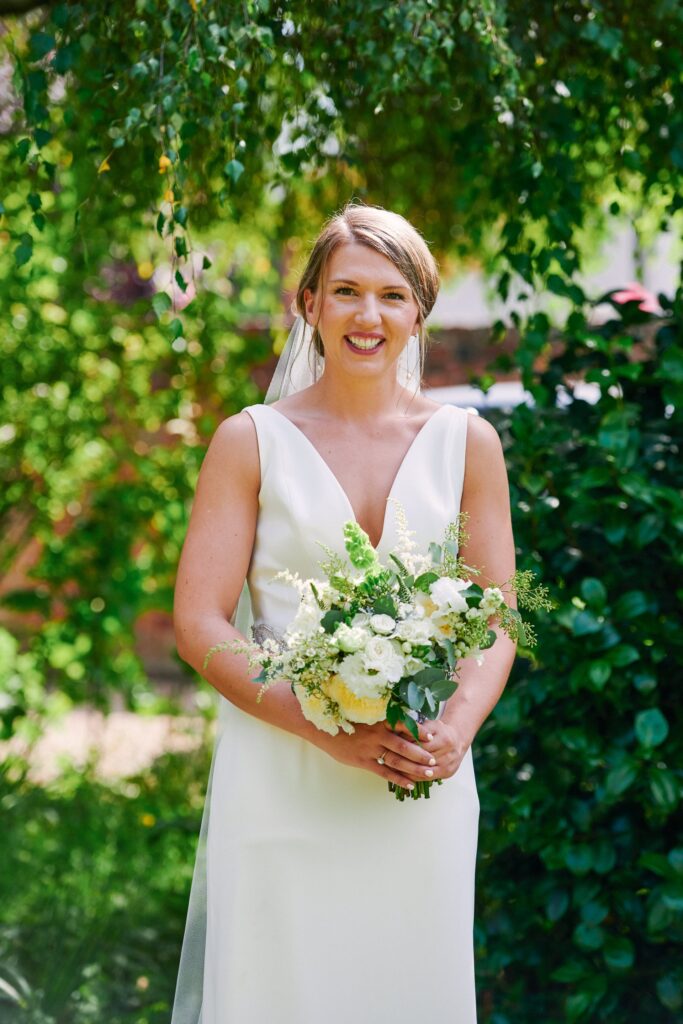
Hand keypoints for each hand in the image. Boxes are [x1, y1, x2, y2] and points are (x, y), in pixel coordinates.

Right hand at [318, 719, 436, 789]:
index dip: (418, 731)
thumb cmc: (344, 719)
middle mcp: (378, 734)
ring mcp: (371, 749)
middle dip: (421, 753)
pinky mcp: (363, 761)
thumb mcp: (363, 714)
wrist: (323, 728)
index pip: (403, 725)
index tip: (431, 736)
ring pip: (397, 760)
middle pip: (404, 745)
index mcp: (379, 721)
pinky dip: (398, 779)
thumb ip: (379, 718)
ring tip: (428, 774)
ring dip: (414, 767)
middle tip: (434, 760)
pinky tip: (409, 785)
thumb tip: (396, 718)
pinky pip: (384, 772)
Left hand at [392, 717, 470, 781]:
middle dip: (404, 759)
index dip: (406, 746)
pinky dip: (414, 777)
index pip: (421, 745)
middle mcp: (448, 754)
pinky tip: (403, 775)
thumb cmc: (440, 730)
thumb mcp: (431, 725)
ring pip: (424, 772)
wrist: (458, 740)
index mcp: (444, 739)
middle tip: (388, 758)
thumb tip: (398, 734)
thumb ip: (417, 729)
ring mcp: (449, 765)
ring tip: (392, 768)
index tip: (392, 746)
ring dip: (408, 771)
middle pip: (422, 760)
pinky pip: (427, 778)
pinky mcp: (448, 773)